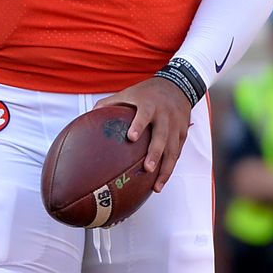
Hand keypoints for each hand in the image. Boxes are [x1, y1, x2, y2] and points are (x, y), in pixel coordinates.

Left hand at [96, 77, 192, 192]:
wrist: (178, 86)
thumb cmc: (149, 92)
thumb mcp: (130, 92)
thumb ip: (110, 103)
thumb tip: (89, 115)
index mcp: (149, 104)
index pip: (144, 114)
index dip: (139, 125)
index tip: (131, 137)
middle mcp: (164, 116)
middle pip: (162, 136)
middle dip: (155, 153)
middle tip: (147, 168)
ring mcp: (176, 126)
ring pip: (173, 150)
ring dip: (165, 169)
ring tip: (156, 186)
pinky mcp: (183, 134)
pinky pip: (177, 153)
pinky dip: (170, 168)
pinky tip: (160, 182)